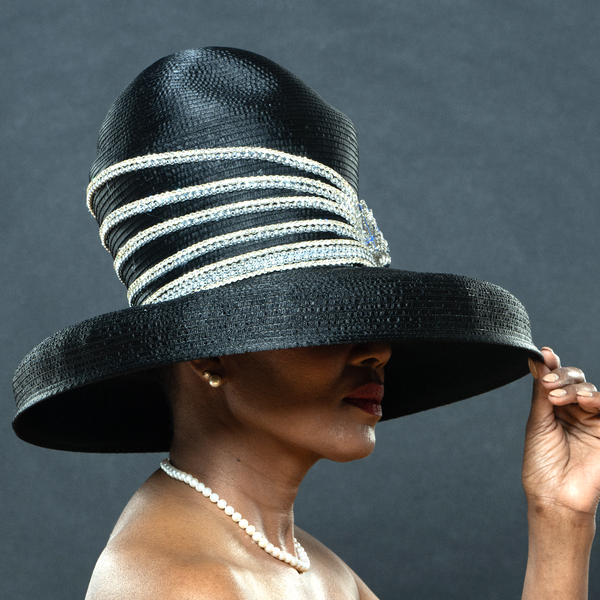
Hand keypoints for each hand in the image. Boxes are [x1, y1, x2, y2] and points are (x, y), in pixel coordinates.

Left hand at [522, 347, 599, 515]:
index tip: (545, 353)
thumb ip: (542, 392)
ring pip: (591, 391)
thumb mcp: (538, 422)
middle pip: (576, 379)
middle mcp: (576, 411)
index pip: (558, 378)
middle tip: (548, 386)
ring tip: (560, 398)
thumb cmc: (542, 463)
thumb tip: (537, 360)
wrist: (555, 496)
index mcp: (556, 407)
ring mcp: (594, 421)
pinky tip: (582, 401)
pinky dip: (596, 400)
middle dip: (562, 376)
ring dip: (576, 388)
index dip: (553, 364)